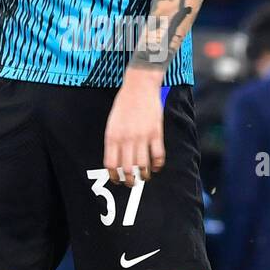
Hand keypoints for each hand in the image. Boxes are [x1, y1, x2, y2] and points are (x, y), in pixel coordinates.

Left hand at [103, 70, 165, 185]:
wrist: (139, 86)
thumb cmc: (124, 104)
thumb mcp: (112, 122)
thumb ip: (113, 141)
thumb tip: (115, 161)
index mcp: (112, 136)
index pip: (111, 164)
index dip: (114, 177)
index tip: (117, 181)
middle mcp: (126, 139)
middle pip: (127, 169)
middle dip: (129, 181)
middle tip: (132, 183)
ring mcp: (142, 136)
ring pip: (143, 166)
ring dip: (144, 175)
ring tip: (145, 177)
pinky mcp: (156, 133)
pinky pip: (158, 155)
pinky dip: (158, 165)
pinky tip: (156, 167)